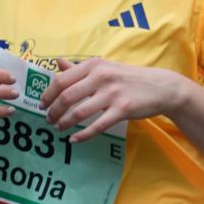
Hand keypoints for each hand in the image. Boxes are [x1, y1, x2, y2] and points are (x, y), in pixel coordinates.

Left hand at [38, 56, 180, 143]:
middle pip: (66, 96)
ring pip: (79, 112)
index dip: (48, 94)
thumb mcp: (105, 67)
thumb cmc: (129, 78)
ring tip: (59, 128)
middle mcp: (101, 77)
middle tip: (48, 120)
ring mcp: (112, 93)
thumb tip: (57, 63)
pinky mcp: (123, 109)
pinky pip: (97, 126)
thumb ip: (80, 68)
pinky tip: (74, 139)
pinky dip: (82, 135)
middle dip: (53, 111)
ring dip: (64, 123)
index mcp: (94, 65)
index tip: (42, 104)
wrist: (161, 87)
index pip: (61, 79)